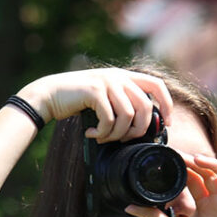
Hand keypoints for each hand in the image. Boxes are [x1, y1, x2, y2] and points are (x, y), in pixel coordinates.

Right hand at [16, 68, 173, 141]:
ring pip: (129, 116)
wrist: (49, 94)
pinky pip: (110, 119)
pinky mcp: (95, 91)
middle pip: (146, 107)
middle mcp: (118, 77)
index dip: (167, 104)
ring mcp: (107, 82)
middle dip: (139, 130)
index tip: (166, 123)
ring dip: (117, 134)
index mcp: (125, 77)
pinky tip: (92, 133)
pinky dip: (103, 132)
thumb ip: (123, 104)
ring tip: (103, 137)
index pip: (157, 85)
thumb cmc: (78, 101)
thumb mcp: (106, 98)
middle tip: (124, 139)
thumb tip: (145, 127)